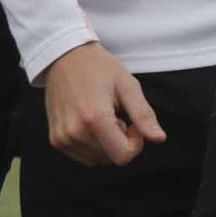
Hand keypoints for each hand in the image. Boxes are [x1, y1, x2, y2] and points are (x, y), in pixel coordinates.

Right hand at [41, 42, 165, 165]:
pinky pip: (84, 156)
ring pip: (98, 160)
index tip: (132, 122)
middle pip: (111, 159)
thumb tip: (159, 138)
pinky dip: (93, 144)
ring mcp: (63, 138)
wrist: (64, 57)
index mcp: (94, 118)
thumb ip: (143, 115)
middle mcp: (75, 132)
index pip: (123, 156)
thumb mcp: (127, 85)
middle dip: (120, 141)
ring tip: (102, 115)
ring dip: (106, 143)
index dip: (135, 143)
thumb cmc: (98, 67)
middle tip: (116, 114)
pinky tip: (90, 121)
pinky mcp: (56, 140)